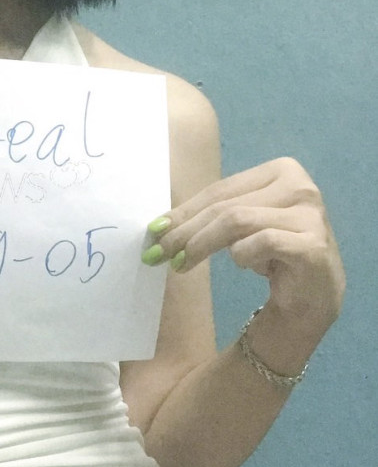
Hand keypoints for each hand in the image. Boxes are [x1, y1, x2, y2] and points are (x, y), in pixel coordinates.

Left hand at [144, 156, 345, 336]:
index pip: (220, 190)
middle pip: (226, 206)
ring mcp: (311, 214)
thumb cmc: (272, 255)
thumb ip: (208, 216)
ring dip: (203, 245)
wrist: (313, 295)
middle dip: (185, 231)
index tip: (153, 231)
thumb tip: (158, 226)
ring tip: (183, 264)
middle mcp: (300, 186)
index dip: (183, 211)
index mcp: (281, 171)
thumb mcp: (239, 227)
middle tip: (158, 253)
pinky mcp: (313, 244)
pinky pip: (263, 242)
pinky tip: (246, 265)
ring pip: (238, 221)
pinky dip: (243, 255)